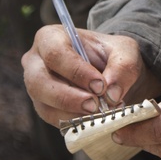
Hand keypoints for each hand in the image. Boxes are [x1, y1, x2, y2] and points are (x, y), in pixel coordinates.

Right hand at [22, 25, 160, 125]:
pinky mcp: (43, 105)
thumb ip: (123, 67)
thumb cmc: (111, 54)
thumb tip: (111, 94)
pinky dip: (72, 121)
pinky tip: (91, 120)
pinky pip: (51, 118)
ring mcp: (36, 86)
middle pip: (39, 82)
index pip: (55, 53)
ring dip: (71, 113)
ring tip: (97, 114)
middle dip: (68, 97)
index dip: (76, 71)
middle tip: (95, 106)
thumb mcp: (125, 52)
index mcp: (51, 37)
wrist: (109, 70)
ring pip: (43, 104)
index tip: (100, 85)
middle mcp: (36, 61)